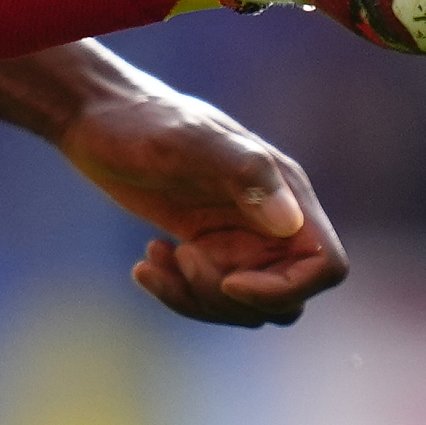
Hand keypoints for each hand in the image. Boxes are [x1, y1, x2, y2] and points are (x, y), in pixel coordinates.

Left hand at [54, 86, 348, 327]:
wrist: (100, 118)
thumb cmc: (144, 123)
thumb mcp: (189, 143)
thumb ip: (246, 175)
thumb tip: (290, 223)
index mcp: (284, 192)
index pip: (325, 265)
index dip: (287, 290)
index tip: (229, 282)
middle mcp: (271, 220)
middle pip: (282, 300)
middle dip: (227, 298)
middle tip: (182, 258)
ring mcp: (239, 237)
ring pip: (243, 307)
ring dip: (196, 298)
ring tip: (153, 259)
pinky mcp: (208, 247)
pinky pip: (210, 296)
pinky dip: (177, 292)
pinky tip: (148, 258)